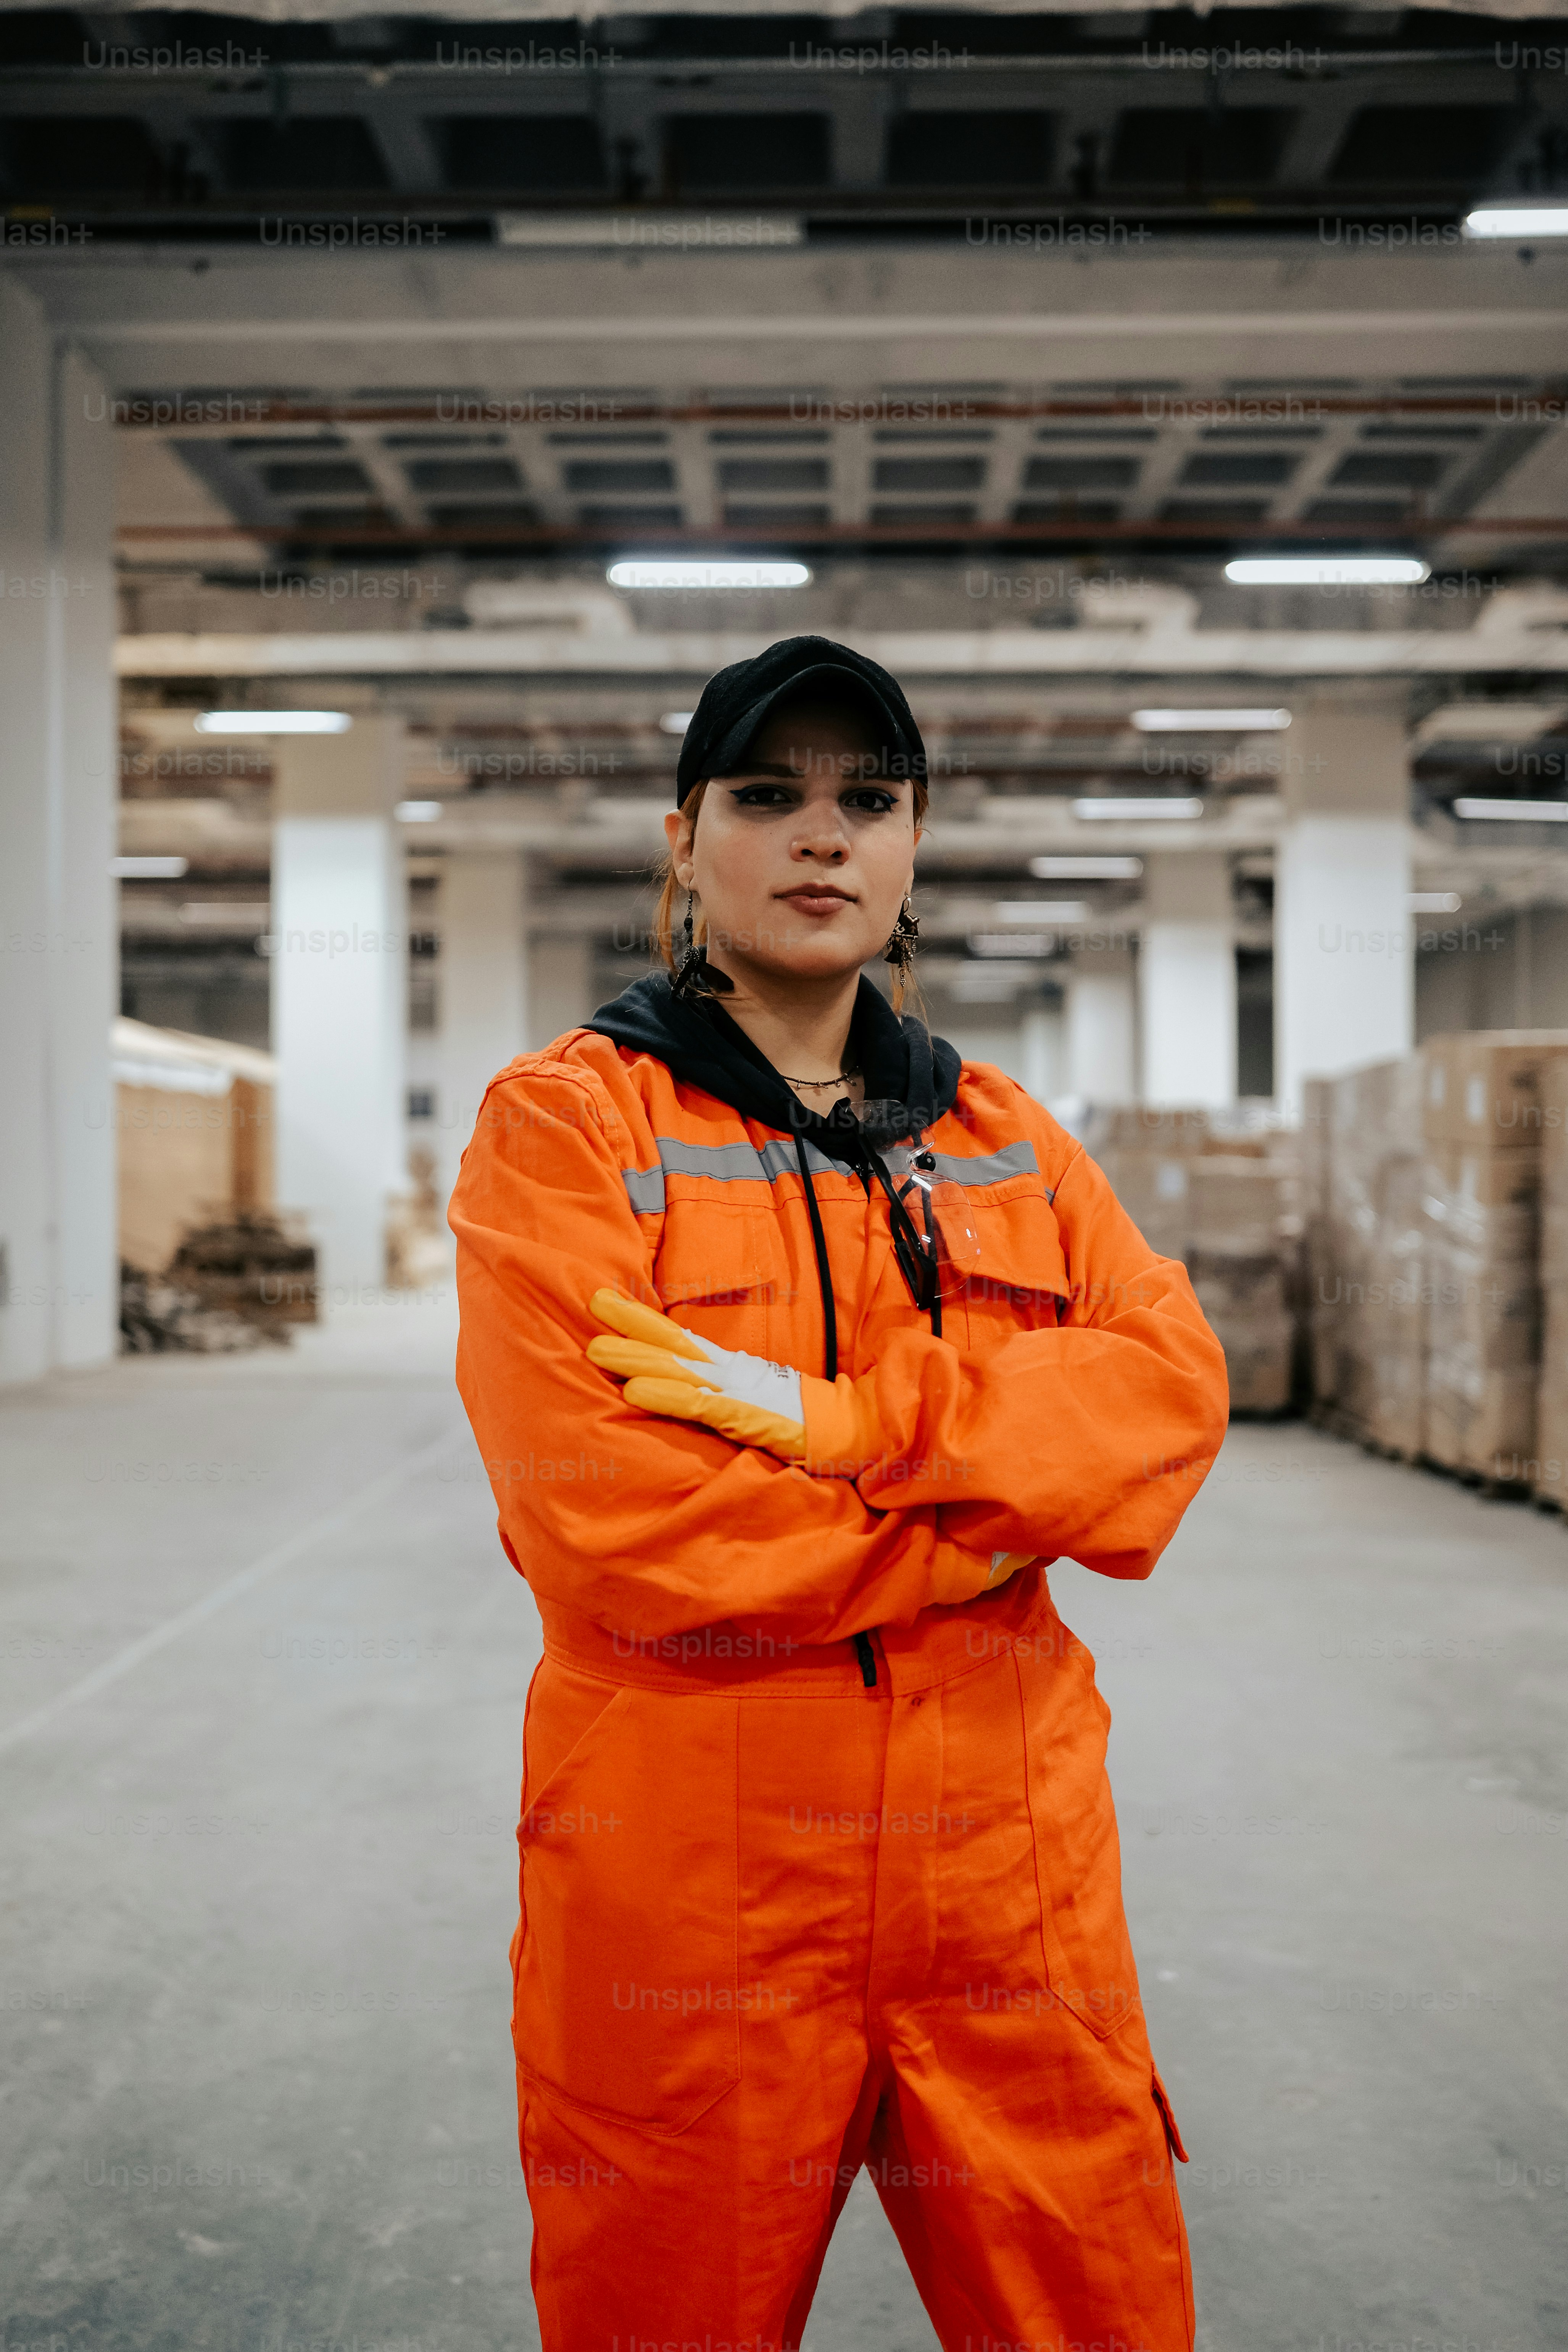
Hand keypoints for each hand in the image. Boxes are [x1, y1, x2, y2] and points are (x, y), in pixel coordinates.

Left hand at [586, 1290, 807, 1462]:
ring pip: (676, 1369)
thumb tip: (680, 1389)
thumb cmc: (797, 1420)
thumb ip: (717, 1394)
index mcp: (728, 1367)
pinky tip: (633, 1391)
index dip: (644, 1318)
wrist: (849, 1429)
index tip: (608, 1300)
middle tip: (592, 1301)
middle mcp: (728, 1371)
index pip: (679, 1337)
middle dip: (631, 1321)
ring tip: (596, 1349)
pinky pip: (696, 1405)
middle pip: (673, 1341)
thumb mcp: (749, 1401)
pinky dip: (663, 1396)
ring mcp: (735, 1391)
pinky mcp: (743, 1416)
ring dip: (635, 1357)